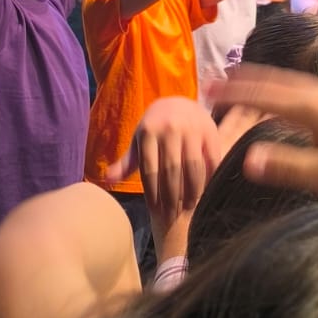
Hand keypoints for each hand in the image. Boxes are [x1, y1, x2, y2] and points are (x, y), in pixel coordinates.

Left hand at [105, 97, 221, 221]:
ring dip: (191, 191)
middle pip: (171, 171)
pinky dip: (209, 179)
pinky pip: (211, 160)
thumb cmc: (156, 127)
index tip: (156, 211)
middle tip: (172, 215)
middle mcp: (170, 129)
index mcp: (149, 132)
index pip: (150, 169)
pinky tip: (204, 192)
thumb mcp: (139, 140)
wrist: (181, 101)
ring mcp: (191, 129)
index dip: (153, 193)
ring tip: (188, 207)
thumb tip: (107, 179)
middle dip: (171, 197)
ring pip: (192, 167)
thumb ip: (126, 162)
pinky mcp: (210, 132)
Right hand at [209, 66, 317, 204]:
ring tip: (254, 85)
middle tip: (224, 80)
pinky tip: (299, 103)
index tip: (210, 89)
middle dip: (251, 80)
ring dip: (272, 84)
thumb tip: (245, 157)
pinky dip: (293, 92)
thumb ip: (287, 165)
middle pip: (281, 81)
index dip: (236, 91)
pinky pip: (313, 92)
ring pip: (299, 85)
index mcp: (313, 106)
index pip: (265, 93)